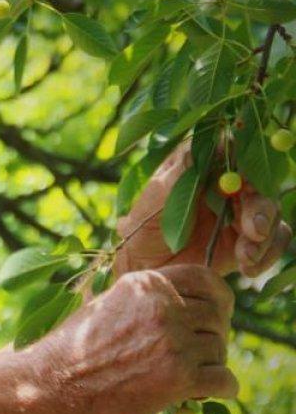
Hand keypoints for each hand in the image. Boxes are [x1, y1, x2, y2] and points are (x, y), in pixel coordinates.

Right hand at [33, 265, 235, 413]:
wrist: (50, 385)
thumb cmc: (74, 351)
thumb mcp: (108, 306)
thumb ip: (147, 300)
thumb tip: (190, 305)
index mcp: (145, 284)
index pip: (206, 279)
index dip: (217, 299)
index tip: (215, 316)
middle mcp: (162, 306)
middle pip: (217, 318)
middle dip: (211, 338)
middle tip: (194, 357)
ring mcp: (172, 341)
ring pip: (220, 350)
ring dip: (209, 366)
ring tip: (183, 377)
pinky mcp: (178, 377)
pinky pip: (226, 381)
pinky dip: (218, 390)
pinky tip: (199, 393)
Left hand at [115, 143, 291, 277]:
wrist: (143, 264)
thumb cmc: (142, 225)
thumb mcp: (154, 198)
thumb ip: (181, 174)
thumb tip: (208, 145)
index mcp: (205, 166)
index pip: (236, 156)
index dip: (246, 168)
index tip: (244, 187)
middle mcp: (228, 185)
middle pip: (260, 187)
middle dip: (261, 209)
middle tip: (253, 231)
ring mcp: (240, 212)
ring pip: (271, 214)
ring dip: (265, 235)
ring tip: (245, 257)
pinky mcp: (247, 239)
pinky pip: (272, 242)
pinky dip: (267, 254)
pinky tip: (248, 268)